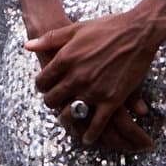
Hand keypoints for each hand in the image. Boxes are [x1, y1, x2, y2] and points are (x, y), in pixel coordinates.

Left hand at [27, 11, 165, 147]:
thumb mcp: (75, 29)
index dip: (41, 86)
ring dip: (66, 119)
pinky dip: (90, 134)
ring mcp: (94, 90)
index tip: (45, 87)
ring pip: (70, 114)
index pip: (43, 81)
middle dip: (51, 102)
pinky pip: (97, 124)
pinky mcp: (112, 100)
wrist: (137, 32)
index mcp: (65, 58)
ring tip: (66, 119)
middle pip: (53, 99)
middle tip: (54, 102)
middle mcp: (76, 77)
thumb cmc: (107, 27)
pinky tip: (87, 138)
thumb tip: (28, 45)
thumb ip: (50, 39)